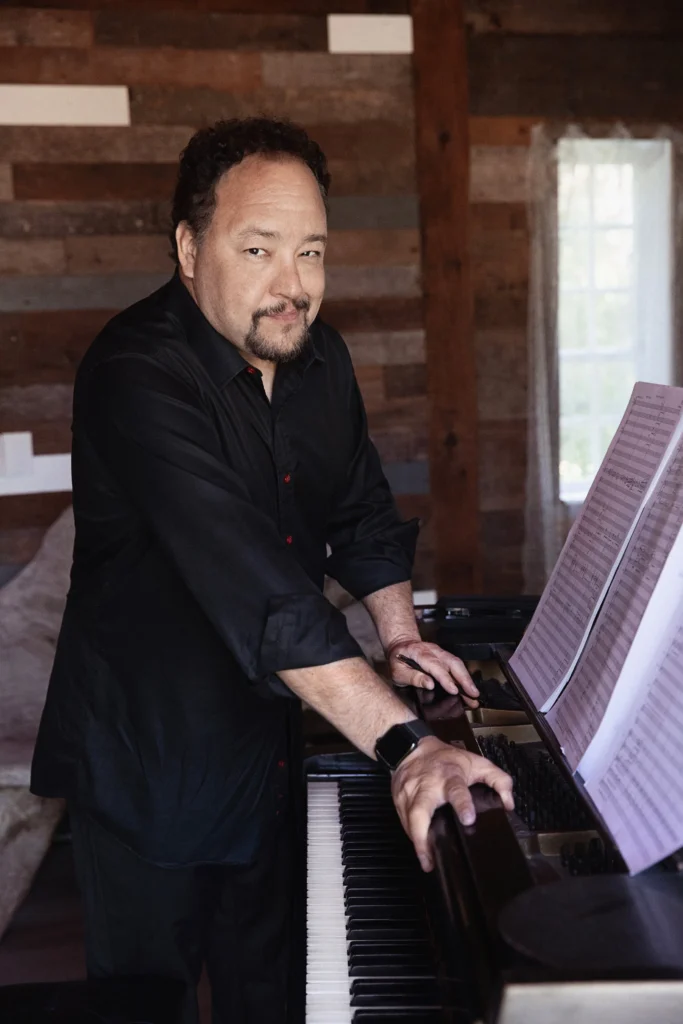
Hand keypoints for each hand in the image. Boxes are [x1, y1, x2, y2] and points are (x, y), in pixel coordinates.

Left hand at [386, 638, 479, 707]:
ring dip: (467, 679)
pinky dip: (465, 677)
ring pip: (458, 664)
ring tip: (474, 695)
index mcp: (419, 653)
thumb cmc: (398, 659)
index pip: (435, 666)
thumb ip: (412, 677)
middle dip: (465, 679)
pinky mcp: (445, 656)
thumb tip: (429, 684)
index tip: (454, 690)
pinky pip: (457, 665)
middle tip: (473, 695)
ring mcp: (441, 652)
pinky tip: (469, 688)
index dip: (446, 678)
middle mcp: (433, 651)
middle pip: (453, 662)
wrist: (401, 645)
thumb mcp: (397, 671)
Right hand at [390, 736, 513, 871]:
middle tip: (430, 855)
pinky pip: (403, 821)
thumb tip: (509, 803)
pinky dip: (410, 835)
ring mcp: (409, 792)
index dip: (462, 804)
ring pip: (408, 819)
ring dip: (416, 841)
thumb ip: (498, 780)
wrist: (412, 746)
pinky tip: (419, 846)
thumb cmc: (446, 759)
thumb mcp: (477, 763)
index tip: (468, 819)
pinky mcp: (398, 799)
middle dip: (422, 834)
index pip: (456, 789)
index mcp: (449, 776)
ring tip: (426, 861)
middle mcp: (427, 785)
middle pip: (420, 810)